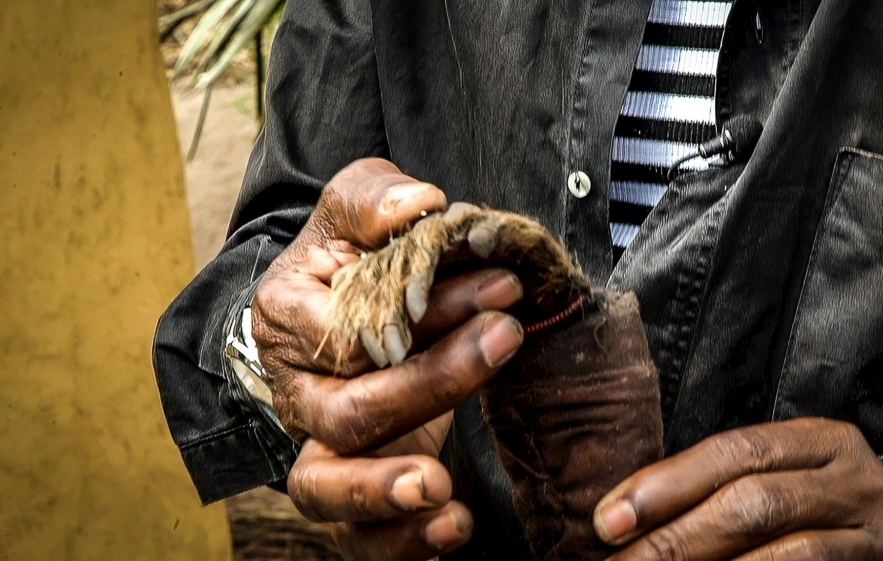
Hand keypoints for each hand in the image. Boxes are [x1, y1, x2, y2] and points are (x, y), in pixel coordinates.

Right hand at [252, 158, 524, 557]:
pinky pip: (357, 535)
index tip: (503, 287)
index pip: (352, 328)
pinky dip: (400, 542)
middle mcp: (297, 391)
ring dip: (386, 493)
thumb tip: (420, 206)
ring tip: (443, 489)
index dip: (427, 312)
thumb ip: (376, 200)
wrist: (337, 310)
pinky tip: (454, 527)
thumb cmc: (353, 258)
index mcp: (290, 318)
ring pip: (327, 488)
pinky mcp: (352, 484)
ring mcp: (318, 445)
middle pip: (346, 411)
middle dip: (430, 382)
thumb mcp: (356, 208)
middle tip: (503, 340)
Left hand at [593, 418, 882, 559]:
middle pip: (755, 503)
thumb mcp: (781, 480)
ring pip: (789, 554)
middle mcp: (858, 480)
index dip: (665, 485)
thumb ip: (719, 488)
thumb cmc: (818, 511)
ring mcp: (882, 535)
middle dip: (677, 539)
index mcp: (821, 440)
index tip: (607, 521)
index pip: (732, 453)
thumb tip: (624, 519)